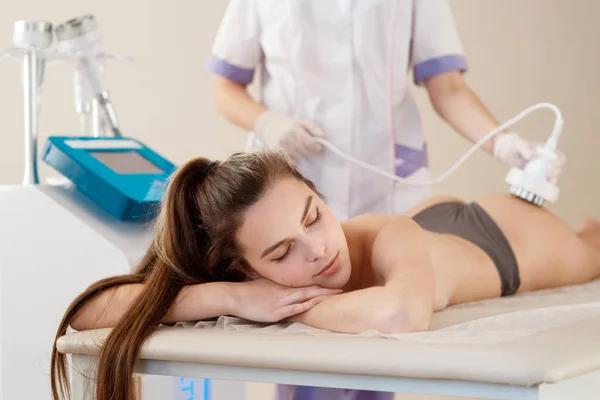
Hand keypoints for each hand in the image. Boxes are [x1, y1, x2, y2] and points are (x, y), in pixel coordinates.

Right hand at [227, 278, 341, 322]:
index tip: (331, 284)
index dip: (319, 285)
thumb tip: (285, 287)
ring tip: (334, 297)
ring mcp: (280, 302)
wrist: (234, 296)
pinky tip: (316, 305)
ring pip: (305, 298)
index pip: (305, 284)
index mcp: (281, 285)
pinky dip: (306, 306)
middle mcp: (283, 292)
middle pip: (309, 290)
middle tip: (341, 290)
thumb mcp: (264, 284)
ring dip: (320, 298)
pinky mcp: (275, 313)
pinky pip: (294, 309)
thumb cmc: (247, 291)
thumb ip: (277, 286)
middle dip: (325, 291)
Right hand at [253, 109, 324, 160]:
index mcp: (294, 128)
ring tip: (301, 149)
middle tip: (311, 148)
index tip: (318, 147)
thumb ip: (313, 128)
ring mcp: (280, 144)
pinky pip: (289, 158)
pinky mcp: (275, 150)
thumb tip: (323, 136)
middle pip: (303, 150)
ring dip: (301, 154)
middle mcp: (286, 137)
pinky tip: (294, 152)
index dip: (315, 147)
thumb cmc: (290, 124)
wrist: (270, 124)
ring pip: (296, 155)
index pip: (308, 142)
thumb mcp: (302, 122)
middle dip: (309, 151)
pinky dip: (293, 157)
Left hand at [493, 132, 565, 182]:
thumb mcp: (518, 144)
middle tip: (544, 173)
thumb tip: (531, 156)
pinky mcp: (533, 176)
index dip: (558, 162)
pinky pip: (541, 182)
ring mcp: (540, 169)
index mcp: (546, 151)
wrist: (505, 151)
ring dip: (549, 180)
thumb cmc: (514, 145)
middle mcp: (545, 161)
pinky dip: (542, 185)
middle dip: (553, 172)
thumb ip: (525, 148)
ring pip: (551, 177)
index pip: (559, 157)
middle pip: (557, 169)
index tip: (549, 165)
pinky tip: (538, 187)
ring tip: (543, 181)